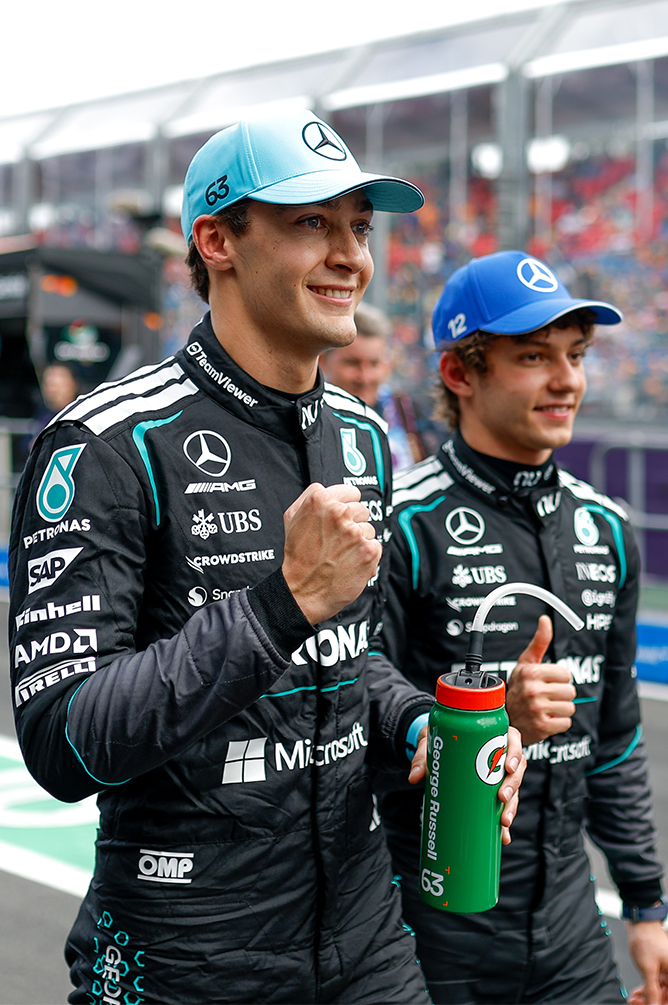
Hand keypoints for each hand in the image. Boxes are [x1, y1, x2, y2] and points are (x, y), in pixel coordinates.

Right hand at [282, 483, 381, 624]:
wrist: (302, 591)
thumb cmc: (297, 557)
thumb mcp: (292, 518)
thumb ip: (310, 497)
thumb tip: (326, 489)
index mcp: (320, 501)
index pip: (351, 492)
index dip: (346, 506)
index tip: (340, 519)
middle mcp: (339, 513)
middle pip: (362, 510)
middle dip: (353, 524)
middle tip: (336, 540)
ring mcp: (356, 532)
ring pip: (369, 529)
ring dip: (359, 541)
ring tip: (341, 553)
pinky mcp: (369, 550)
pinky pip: (377, 546)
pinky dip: (367, 555)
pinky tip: (351, 562)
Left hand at [408, 726, 525, 845]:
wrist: (435, 750)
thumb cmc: (438, 739)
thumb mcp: (429, 741)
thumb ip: (422, 756)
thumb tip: (414, 777)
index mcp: (491, 735)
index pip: (513, 740)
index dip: (515, 753)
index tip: (508, 767)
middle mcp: (500, 755)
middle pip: (516, 769)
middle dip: (512, 785)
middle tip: (502, 797)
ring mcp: (498, 775)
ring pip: (513, 789)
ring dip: (511, 806)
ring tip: (503, 821)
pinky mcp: (493, 791)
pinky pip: (503, 805)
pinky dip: (503, 822)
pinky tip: (503, 836)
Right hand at [506, 615, 575, 744]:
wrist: (505, 717)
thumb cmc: (518, 688)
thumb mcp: (525, 663)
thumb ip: (539, 642)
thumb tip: (545, 620)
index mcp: (531, 672)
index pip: (566, 674)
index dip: (558, 678)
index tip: (546, 682)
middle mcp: (533, 690)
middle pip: (570, 691)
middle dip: (561, 694)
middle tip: (546, 696)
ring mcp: (538, 710)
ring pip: (570, 707)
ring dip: (560, 709)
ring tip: (546, 707)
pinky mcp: (542, 727)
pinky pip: (566, 723)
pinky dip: (558, 723)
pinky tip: (546, 719)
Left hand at [626, 920, 667, 1003]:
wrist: (639, 922)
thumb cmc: (646, 939)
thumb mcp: (648, 969)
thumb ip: (652, 990)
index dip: (660, 1004)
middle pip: (665, 995)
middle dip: (650, 1001)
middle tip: (637, 1004)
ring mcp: (666, 970)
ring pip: (659, 991)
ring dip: (646, 997)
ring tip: (634, 999)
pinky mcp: (659, 967)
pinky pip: (654, 983)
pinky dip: (645, 989)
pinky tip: (636, 994)